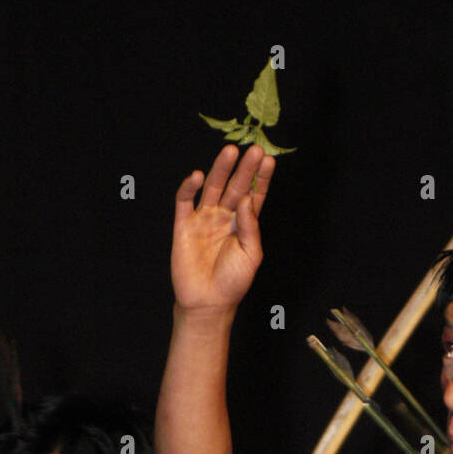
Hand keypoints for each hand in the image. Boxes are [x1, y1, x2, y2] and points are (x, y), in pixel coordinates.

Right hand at [171, 145, 274, 312]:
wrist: (208, 303)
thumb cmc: (232, 282)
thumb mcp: (251, 255)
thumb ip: (250, 226)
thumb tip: (248, 198)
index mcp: (242, 224)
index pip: (253, 195)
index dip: (260, 179)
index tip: (269, 161)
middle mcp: (224, 216)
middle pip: (235, 187)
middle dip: (244, 169)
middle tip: (255, 150)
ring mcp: (203, 219)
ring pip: (212, 188)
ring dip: (220, 169)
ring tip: (230, 151)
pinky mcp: (184, 225)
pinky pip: (185, 201)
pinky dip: (189, 187)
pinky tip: (197, 176)